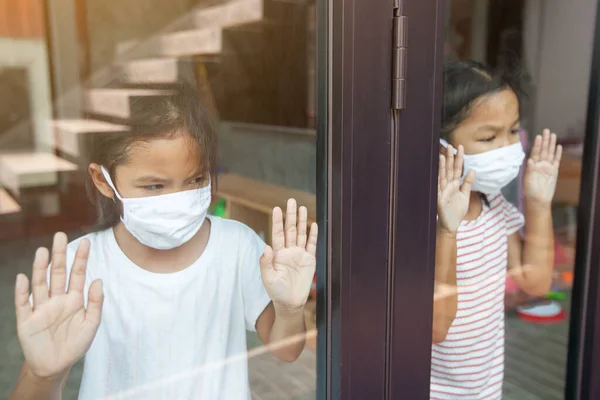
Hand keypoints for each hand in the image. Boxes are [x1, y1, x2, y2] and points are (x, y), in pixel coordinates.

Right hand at [14, 233, 103, 378]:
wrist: (55, 366)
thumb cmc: (75, 344)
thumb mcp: (91, 324)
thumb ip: (95, 303)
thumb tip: (98, 280)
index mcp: (74, 299)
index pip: (77, 274)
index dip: (81, 258)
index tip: (86, 241)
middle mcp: (57, 299)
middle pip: (57, 273)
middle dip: (59, 255)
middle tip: (60, 235)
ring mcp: (41, 308)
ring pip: (40, 284)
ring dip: (41, 268)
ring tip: (43, 251)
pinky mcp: (26, 320)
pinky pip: (23, 303)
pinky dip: (22, 291)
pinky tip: (23, 277)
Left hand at [260, 199, 317, 310]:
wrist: (290, 303)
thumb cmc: (276, 292)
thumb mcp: (267, 278)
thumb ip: (265, 263)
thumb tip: (266, 247)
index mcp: (277, 254)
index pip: (277, 234)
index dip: (277, 221)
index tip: (276, 209)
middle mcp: (289, 251)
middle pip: (290, 229)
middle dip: (290, 215)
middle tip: (291, 201)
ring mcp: (300, 254)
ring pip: (301, 234)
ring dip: (302, 221)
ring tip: (302, 208)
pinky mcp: (310, 260)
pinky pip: (312, 245)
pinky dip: (313, 235)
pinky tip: (314, 224)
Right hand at [438, 144, 475, 231]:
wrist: (451, 224)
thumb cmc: (457, 211)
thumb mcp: (465, 195)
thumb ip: (468, 183)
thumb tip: (473, 170)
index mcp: (454, 184)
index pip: (457, 168)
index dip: (459, 158)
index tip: (460, 147)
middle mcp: (447, 185)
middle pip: (450, 169)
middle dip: (450, 157)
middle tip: (450, 145)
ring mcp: (442, 190)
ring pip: (443, 175)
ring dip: (443, 165)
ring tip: (444, 153)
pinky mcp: (439, 197)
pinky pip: (439, 186)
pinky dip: (439, 178)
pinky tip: (439, 170)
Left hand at [524, 129, 561, 203]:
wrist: (538, 199)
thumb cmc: (530, 191)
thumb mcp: (527, 179)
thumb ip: (529, 169)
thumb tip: (530, 160)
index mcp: (532, 165)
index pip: (535, 152)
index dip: (537, 144)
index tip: (538, 136)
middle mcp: (539, 164)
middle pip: (543, 150)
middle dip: (544, 140)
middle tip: (546, 130)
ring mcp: (547, 167)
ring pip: (550, 153)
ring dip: (551, 144)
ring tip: (552, 134)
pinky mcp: (554, 171)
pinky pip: (556, 160)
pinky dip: (557, 153)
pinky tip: (558, 146)